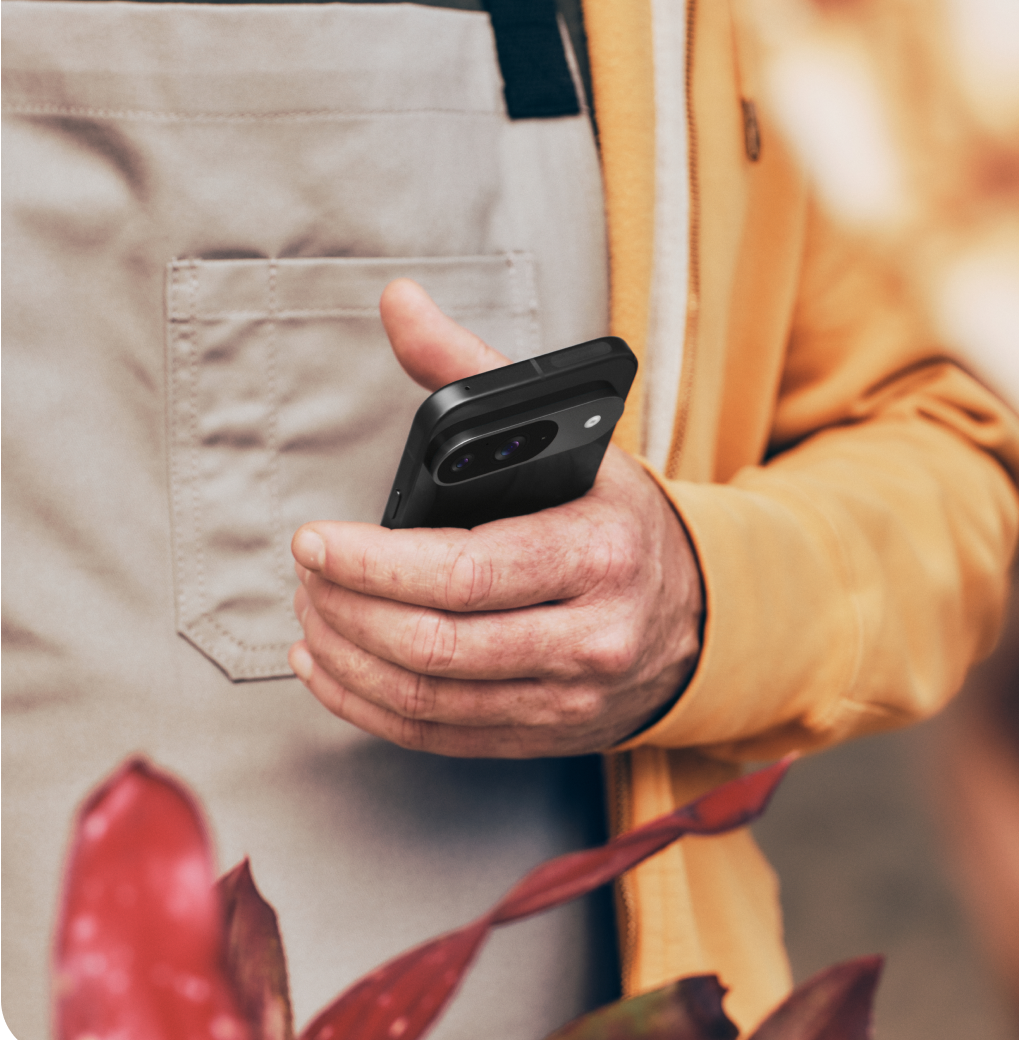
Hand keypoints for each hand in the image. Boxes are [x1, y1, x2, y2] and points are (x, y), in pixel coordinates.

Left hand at [287, 279, 703, 757]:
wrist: (693, 612)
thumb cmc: (615, 518)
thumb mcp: (567, 437)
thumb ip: (472, 369)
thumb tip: (399, 303)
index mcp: (598, 551)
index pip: (467, 571)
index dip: (374, 565)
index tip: (314, 541)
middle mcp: (591, 635)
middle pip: (435, 645)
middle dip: (346, 609)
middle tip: (305, 574)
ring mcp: (568, 697)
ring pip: (426, 698)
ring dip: (346, 659)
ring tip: (310, 614)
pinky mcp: (543, 735)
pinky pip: (435, 736)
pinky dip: (367, 707)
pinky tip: (331, 668)